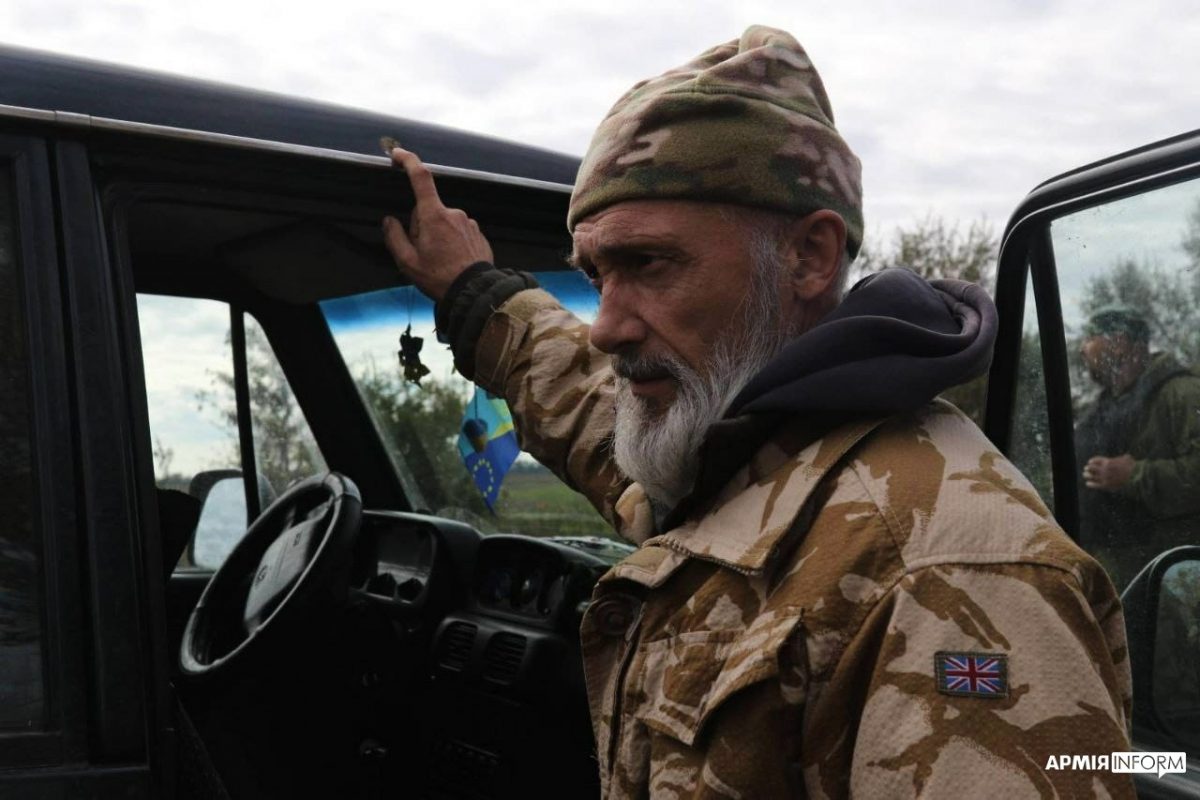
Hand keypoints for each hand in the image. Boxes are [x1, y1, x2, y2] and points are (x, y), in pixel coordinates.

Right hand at [382, 148, 493, 301]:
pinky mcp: (479, 234)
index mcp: (434, 216)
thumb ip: (395, 237)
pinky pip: (459, 232)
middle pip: (428, 210)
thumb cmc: (440, 278)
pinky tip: (453, 261)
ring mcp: (469, 223)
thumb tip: (390, 221)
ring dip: (438, 236)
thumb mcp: (408, 262)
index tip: (397, 154)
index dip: (408, 161)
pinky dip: (452, 242)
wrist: (475, 293)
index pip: (421, 178)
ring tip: (440, 261)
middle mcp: (454, 213)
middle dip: (421, 226)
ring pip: (444, 222)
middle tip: (423, 252)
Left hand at [1083, 454, 1135, 491]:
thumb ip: (1123, 458)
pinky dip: (1090, 484)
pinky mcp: (1106, 485)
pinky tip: (1088, 483)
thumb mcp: (1128, 459)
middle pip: (1091, 468)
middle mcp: (1104, 469)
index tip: (1090, 462)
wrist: (1136, 477)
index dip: (1092, 461)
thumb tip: (1126, 457)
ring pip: (1091, 476)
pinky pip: (1095, 485)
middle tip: (1086, 469)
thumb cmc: (1133, 468)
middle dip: (1088, 468)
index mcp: (1108, 461)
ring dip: (1087, 475)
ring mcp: (1104, 477)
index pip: (1096, 460)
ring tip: (1085, 475)